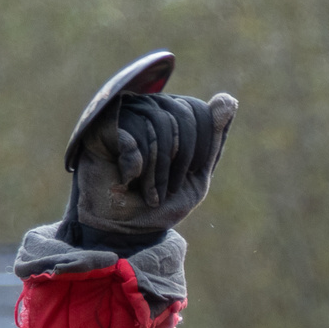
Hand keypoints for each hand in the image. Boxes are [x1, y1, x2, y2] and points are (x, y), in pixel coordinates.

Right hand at [71, 89, 237, 244]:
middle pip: (179, 116)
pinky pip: (131, 136)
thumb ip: (213, 139)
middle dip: (180, 162)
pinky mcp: (100, 128)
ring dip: (158, 172)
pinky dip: (135, 168)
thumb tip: (227, 99)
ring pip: (157, 126)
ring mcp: (123, 114)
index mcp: (172, 115)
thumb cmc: (160, 202)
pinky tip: (127, 180)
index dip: (201, 148)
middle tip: (168, 190)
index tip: (190, 174)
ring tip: (149, 193)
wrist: (125, 228)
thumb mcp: (197, 174)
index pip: (197, 110)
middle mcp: (147, 107)